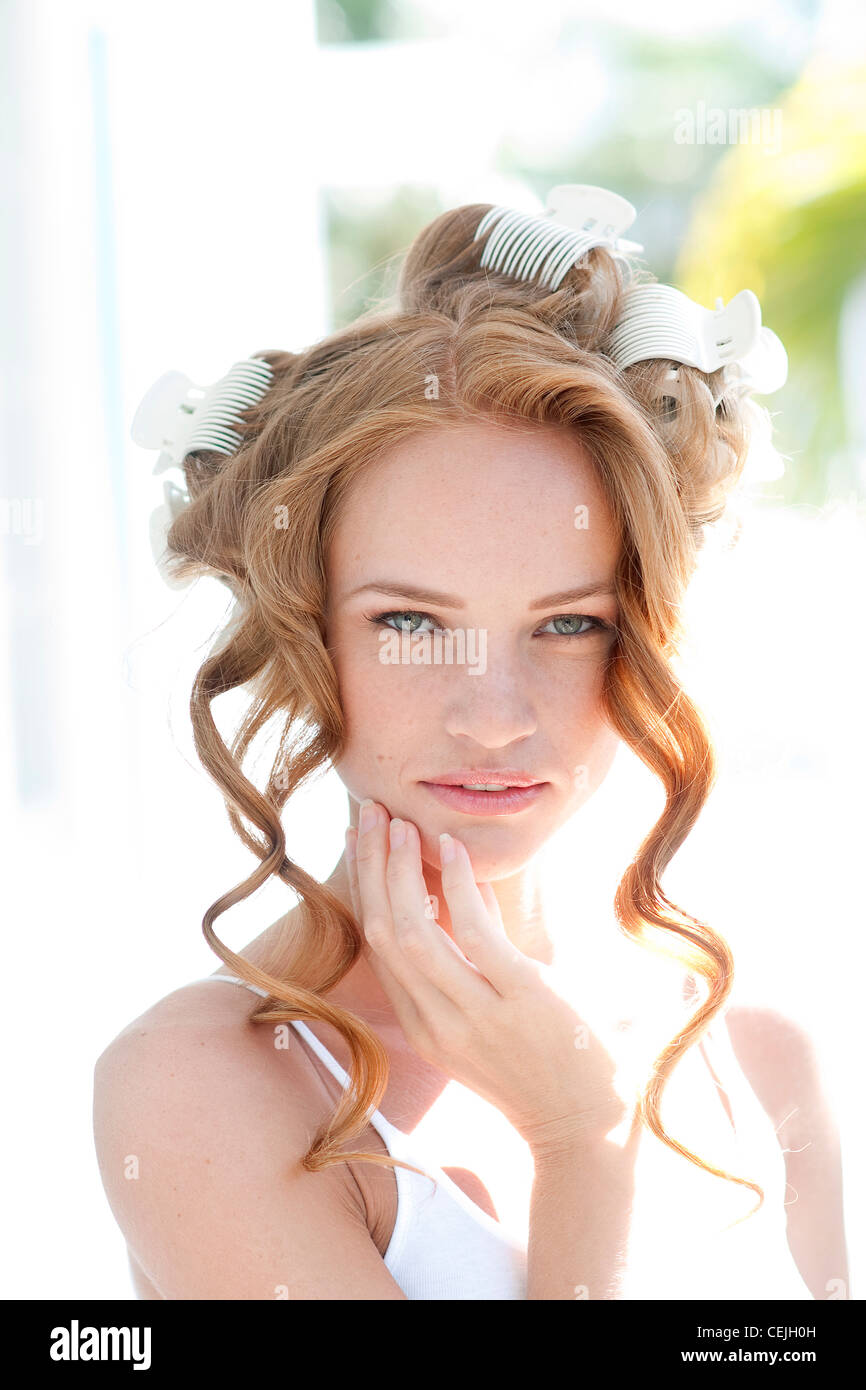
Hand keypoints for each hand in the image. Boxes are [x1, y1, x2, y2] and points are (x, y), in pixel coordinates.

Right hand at [344, 802, 631, 1156]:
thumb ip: (481, 959)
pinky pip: (470, 932)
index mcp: (426, 1027)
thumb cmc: (550, 1069)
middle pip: (382, 931)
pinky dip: (457, 885)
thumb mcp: (497, 1014)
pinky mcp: (516, 999)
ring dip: (401, 870)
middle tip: (371, 815)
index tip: (362, 843)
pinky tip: (452, 849)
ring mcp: (472, 1014)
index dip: (364, 889)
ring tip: (400, 823)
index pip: (379, 947)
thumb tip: (475, 893)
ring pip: (411, 930)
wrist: (590, 1130)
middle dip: (371, 868)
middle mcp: (436, 1022)